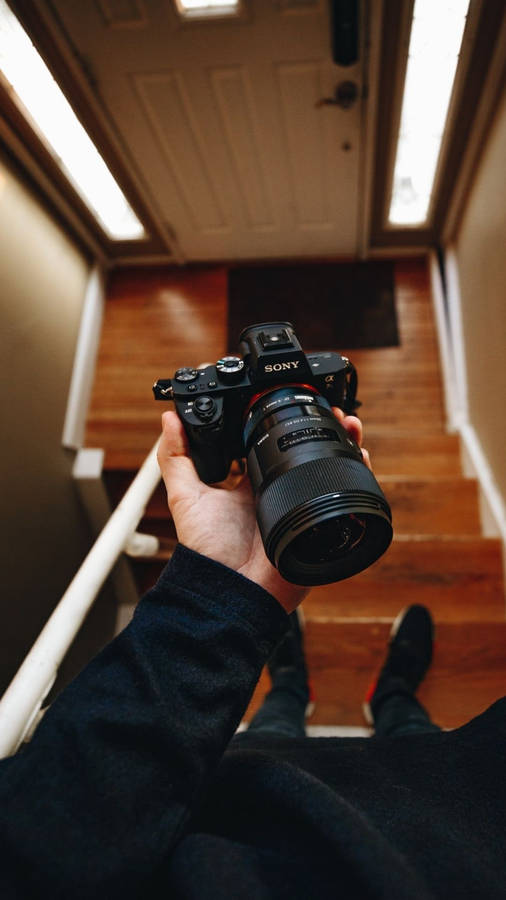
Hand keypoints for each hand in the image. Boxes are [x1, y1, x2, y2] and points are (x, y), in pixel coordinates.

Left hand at [157, 409, 370, 613]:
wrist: (235, 589)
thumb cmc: (207, 550)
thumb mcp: (185, 497)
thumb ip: (176, 457)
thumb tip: (169, 416)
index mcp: (248, 481)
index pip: (270, 442)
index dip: (284, 420)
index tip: (293, 397)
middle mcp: (275, 490)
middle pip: (304, 451)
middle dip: (322, 428)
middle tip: (333, 409)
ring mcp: (297, 505)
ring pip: (326, 468)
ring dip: (342, 444)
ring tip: (350, 425)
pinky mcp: (316, 523)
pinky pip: (341, 495)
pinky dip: (355, 474)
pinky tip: (360, 456)